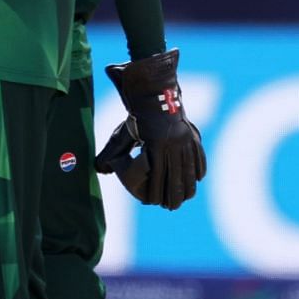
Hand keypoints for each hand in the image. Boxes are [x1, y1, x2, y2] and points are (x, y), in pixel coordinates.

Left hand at [95, 49, 207, 208]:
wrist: (154, 91)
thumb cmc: (135, 115)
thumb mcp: (122, 133)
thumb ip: (112, 152)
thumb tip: (99, 169)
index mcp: (155, 145)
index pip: (157, 176)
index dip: (156, 191)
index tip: (154, 203)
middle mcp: (173, 144)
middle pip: (176, 176)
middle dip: (174, 194)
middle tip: (171, 207)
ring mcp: (186, 139)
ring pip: (190, 168)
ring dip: (189, 185)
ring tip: (187, 198)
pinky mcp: (193, 134)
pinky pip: (199, 155)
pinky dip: (199, 168)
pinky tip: (198, 178)